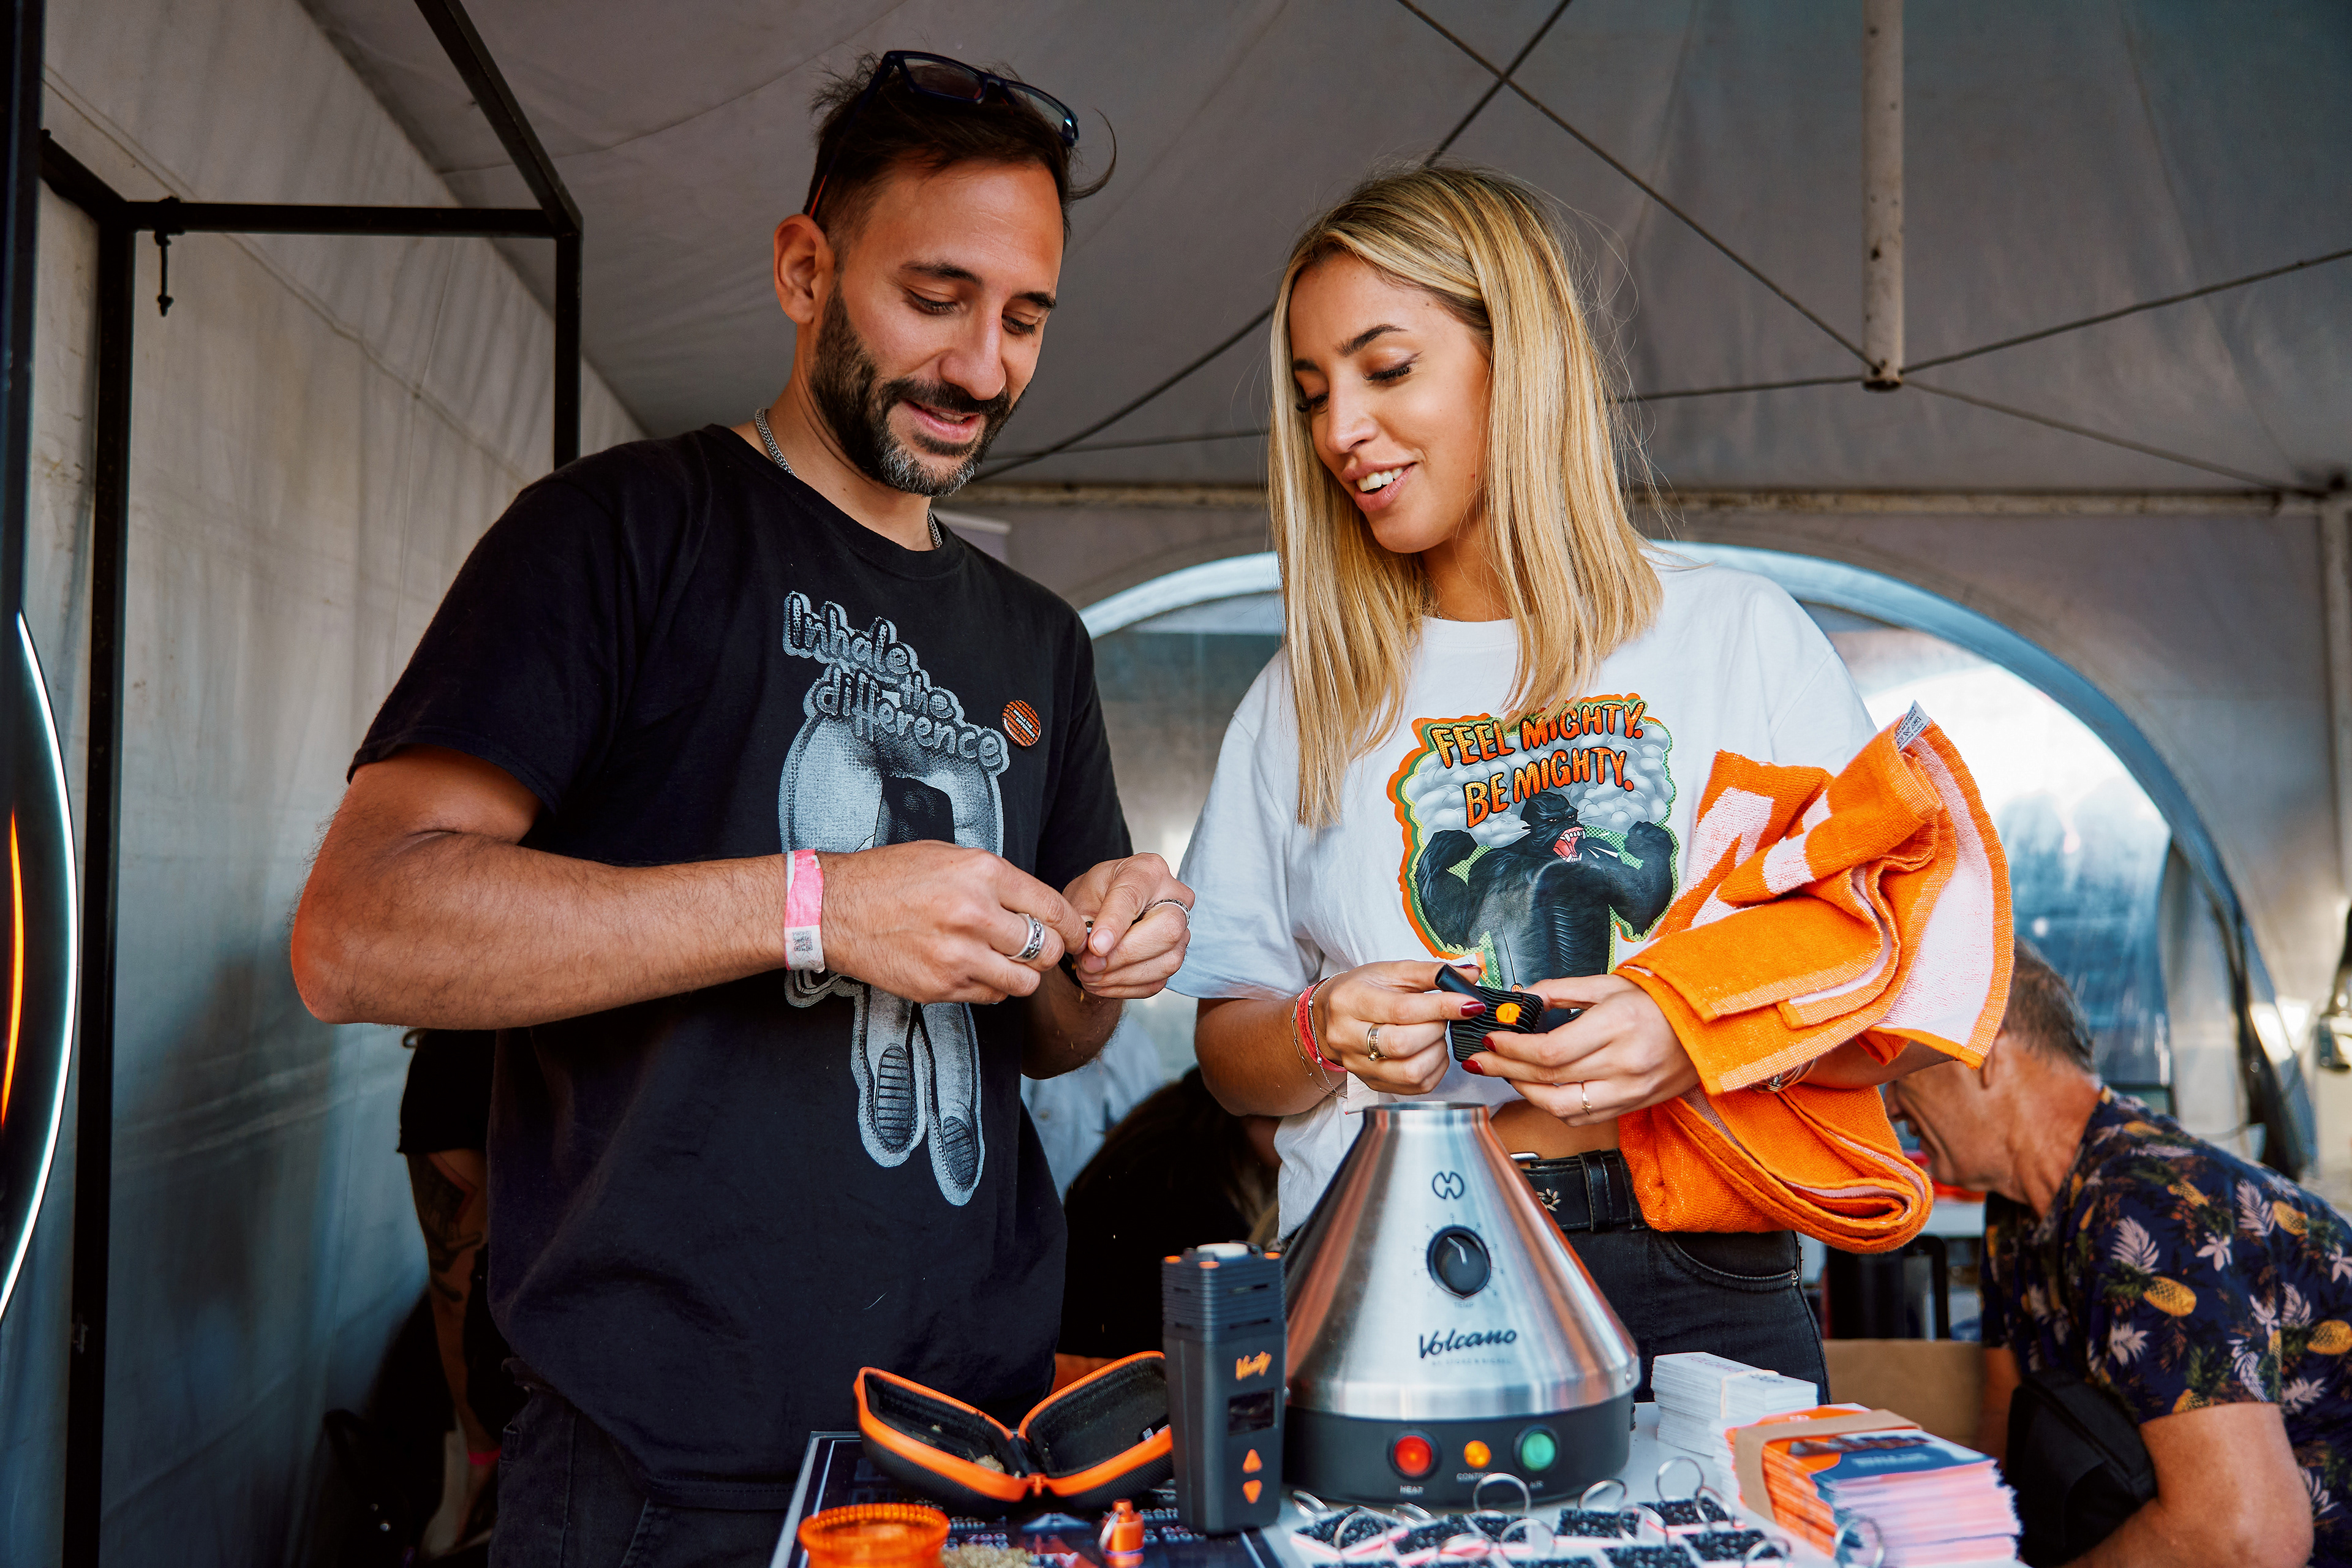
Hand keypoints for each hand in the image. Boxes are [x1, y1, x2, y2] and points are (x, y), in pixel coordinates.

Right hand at [816, 842, 1086, 1004]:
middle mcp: (975, 914)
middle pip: (1046, 948)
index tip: (1074, 934)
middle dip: (1049, 951)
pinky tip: (973, 968)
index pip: (1053, 907)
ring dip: (1022, 974)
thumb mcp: (949, 857)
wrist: (834, 909)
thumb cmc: (889, 877)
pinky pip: (990, 996)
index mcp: (983, 874)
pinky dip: (991, 987)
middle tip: (1038, 949)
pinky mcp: (941, 987)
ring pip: (1024, 981)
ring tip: (1004, 961)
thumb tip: (1037, 905)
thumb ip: (997, 880)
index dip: (1071, 926)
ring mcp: (958, 955)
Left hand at [1061, 853, 1191, 998]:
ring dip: (1122, 976)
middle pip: (1167, 930)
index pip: (1133, 897)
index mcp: (1147, 870)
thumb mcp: (1079, 897)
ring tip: (1089, 974)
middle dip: (1124, 955)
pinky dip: (1125, 987)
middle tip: (1088, 964)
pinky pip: (1158, 981)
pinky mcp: (1175, 956)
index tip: (1095, 946)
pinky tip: (1102, 982)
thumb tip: (1096, 954)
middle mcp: (1174, 897)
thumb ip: (1085, 922)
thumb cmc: (1093, 896)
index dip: (1115, 924)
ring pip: (1167, 961)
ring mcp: (1182, 929)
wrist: (1102, 910)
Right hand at [1312, 960, 1485, 1096]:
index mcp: (1350, 1000)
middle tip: (1443, 1016)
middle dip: (1436, 1029)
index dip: (1442, 1007)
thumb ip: (1432, 973)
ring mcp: (1358, 1065)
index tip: (1470, 1003)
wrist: (1329, 1017)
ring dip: (1437, 1051)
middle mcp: (1347, 1036)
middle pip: (1403, 1044)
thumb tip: (1471, 975)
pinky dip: (1434, 1068)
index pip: (1402, 1009)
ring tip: (1434, 1033)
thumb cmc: (1363, 990)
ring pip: (1411, 1071)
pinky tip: (1430, 1051)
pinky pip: (1415, 1086)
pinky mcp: (1373, 1083)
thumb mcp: (1392, 971)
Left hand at [1461, 973, 1695, 1123]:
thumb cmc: (1660, 1003)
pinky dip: (1554, 1107)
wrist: (1705, 1029)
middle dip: (1507, 1069)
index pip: (1550, 1050)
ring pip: (1561, 1106)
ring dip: (1526, 1092)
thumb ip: (1560, 991)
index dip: (1513, 1049)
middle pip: (1549, 1078)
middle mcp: (1623, 1063)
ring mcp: (1629, 1090)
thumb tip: (1522, 998)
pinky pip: (1582, 1117)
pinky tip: (1539, 1091)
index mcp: (1617, 1026)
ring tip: (1507, 1074)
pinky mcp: (1631, 1105)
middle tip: (1483, 1059)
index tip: (1493, 1040)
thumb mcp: (1609, 984)